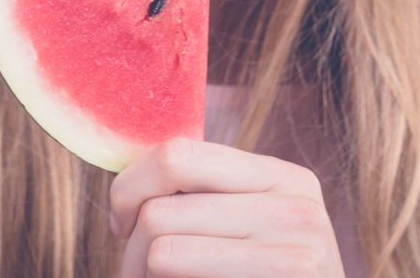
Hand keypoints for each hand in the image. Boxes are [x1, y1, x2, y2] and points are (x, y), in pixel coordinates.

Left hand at [109, 138, 345, 276]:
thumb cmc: (267, 276)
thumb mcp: (254, 220)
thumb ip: (209, 191)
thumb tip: (129, 175)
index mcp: (283, 176)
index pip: (179, 155)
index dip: (132, 185)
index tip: (123, 218)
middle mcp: (296, 211)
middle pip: (162, 208)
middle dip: (131, 241)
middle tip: (134, 265)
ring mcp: (294, 258)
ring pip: (162, 252)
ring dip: (141, 272)